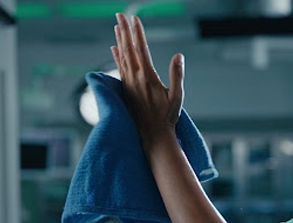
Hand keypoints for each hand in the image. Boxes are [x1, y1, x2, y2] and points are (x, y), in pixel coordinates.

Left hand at [111, 14, 184, 149]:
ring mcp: (129, 84)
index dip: (137, 33)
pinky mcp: (126, 90)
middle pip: (128, 49)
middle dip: (125, 30)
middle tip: (120, 15)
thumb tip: (178, 56)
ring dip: (120, 40)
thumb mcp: (177, 96)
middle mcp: (135, 79)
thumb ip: (177, 75)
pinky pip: (120, 68)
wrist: (152, 136)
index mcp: (148, 78)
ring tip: (117, 26)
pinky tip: (114, 48)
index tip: (135, 19)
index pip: (141, 49)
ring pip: (122, 57)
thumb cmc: (167, 117)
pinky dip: (116, 56)